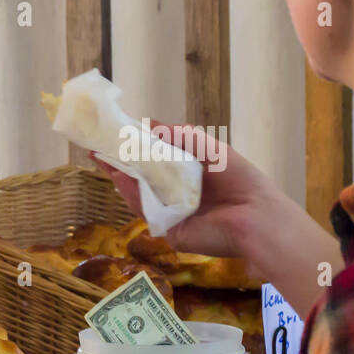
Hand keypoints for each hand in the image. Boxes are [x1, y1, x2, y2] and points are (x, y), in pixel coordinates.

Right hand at [92, 125, 283, 259]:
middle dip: (120, 162)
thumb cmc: (240, 181)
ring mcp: (169, 213)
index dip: (137, 149)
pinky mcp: (166, 229)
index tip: (117, 136)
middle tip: (98, 147)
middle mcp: (176, 195)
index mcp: (189, 176)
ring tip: (101, 157)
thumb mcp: (211, 150)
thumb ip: (183, 136)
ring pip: (139, 193)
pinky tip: (119, 176)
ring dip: (119, 175)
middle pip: (142, 178)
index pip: (156, 161)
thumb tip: (150, 124)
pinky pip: (145, 209)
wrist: (255, 217)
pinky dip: (131, 193)